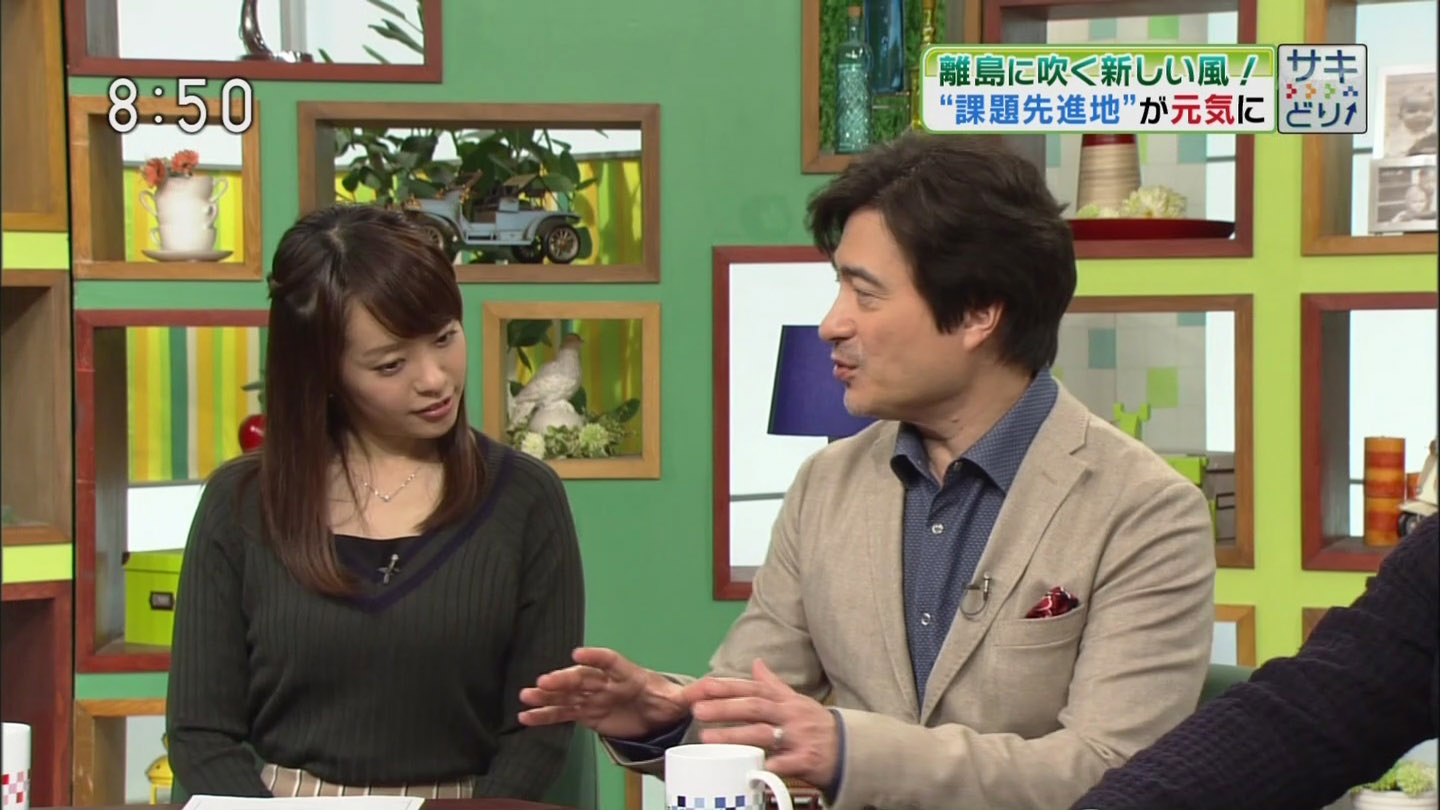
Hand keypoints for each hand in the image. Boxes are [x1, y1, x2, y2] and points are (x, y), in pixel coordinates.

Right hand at [517, 647, 689, 739]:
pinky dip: (544, 714)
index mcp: (628, 674)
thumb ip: (691, 695)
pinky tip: (525, 716)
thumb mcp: (678, 699)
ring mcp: (592, 697)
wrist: (653, 714)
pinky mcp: (584, 713)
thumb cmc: (663, 700)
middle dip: (563, 679)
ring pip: (567, 694)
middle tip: (544, 680)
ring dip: (547, 694)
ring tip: (526, 694)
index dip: (595, 658)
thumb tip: (710, 688)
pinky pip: (562, 713)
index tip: (578, 654)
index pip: (610, 662)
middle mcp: (605, 682)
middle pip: (582, 678)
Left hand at [683, 658, 839, 790]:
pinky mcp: (807, 760)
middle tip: (698, 710)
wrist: (850, 750)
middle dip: (725, 708)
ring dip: (736, 735)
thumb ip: (773, 684)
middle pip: (755, 707)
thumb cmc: (816, 725)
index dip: (726, 687)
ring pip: (764, 734)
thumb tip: (756, 663)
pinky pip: (788, 762)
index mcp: (785, 701)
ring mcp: (799, 737)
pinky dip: (773, 764)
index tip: (702, 687)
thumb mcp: (796, 700)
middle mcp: (790, 715)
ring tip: (708, 738)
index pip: (752, 689)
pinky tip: (753, 767)